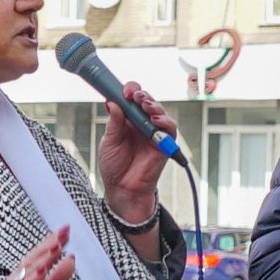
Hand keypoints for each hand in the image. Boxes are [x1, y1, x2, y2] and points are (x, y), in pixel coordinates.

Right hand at [0, 229, 75, 279]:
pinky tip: (41, 273)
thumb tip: (71, 260)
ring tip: (55, 247)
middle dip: (48, 245)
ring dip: (41, 259)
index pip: (39, 257)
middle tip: (63, 232)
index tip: (67, 229)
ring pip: (26, 274)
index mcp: (24, 279)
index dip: (52, 243)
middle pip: (32, 260)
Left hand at [98, 82, 177, 223]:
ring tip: (145, 105)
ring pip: (160, 112)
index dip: (129, 91)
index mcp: (127, 119)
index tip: (123, 92)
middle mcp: (142, 123)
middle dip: (142, 95)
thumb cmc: (114, 166)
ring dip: (154, 105)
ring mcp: (154, 132)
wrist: (122, 189)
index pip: (131, 98)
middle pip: (147, 100)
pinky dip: (165, 122)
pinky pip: (170, 129)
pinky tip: (155, 120)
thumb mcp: (109, 142)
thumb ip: (114, 123)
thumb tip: (112, 103)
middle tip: (134, 96)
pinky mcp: (164, 143)